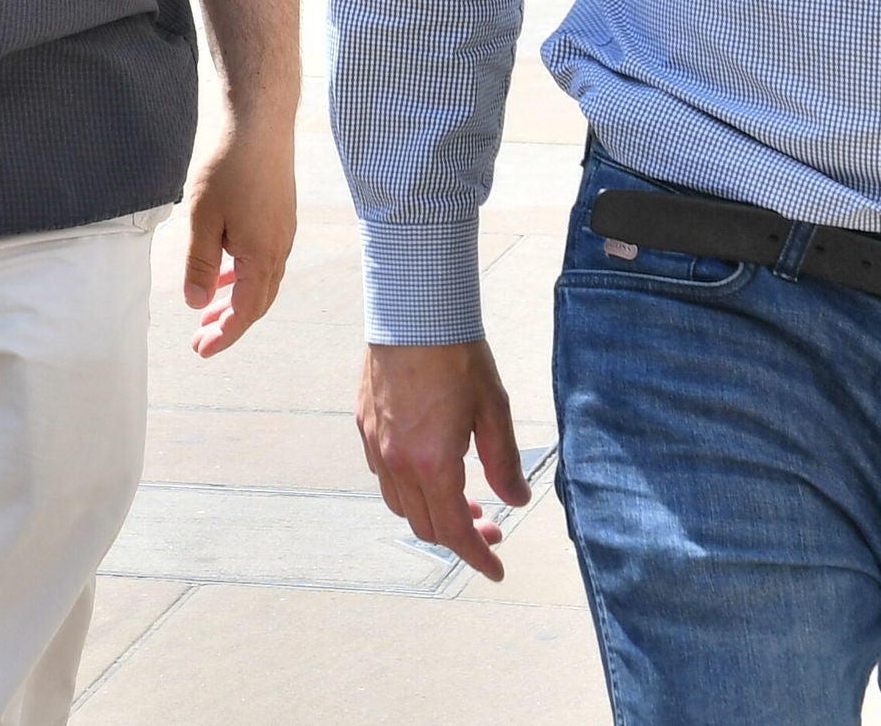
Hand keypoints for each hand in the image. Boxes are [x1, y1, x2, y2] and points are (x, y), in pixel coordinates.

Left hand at [181, 115, 295, 357]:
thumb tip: (196, 303)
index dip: (224, 335)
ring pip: (262, 281)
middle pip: (257, 302)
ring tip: (209, 312)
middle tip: (201, 339)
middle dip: (230, 324)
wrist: (261, 123)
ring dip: (237, 300)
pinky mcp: (281, 217)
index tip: (202, 350)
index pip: (245, 312)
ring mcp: (284, 233)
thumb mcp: (202, 219)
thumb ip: (199, 264)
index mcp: (261, 256)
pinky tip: (226, 271)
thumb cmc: (230, 166)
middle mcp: (279, 249)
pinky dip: (244, 276)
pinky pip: (264, 260)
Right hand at [357, 340, 531, 578]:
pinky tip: (428, 469)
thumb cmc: (456, 356)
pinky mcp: (364, 425)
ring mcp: (375, 444)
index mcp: (432, 463)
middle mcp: (396, 462)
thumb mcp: (494, 410)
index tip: (497, 570)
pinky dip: (407, 489)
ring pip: (400, 504)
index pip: (455, 530)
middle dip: (460, 537)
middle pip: (425, 525)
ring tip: (462, 499)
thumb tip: (516, 499)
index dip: (477, 556)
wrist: (411, 312)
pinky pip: (382, 475)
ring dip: (432, 513)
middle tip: (491, 527)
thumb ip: (504, 462)